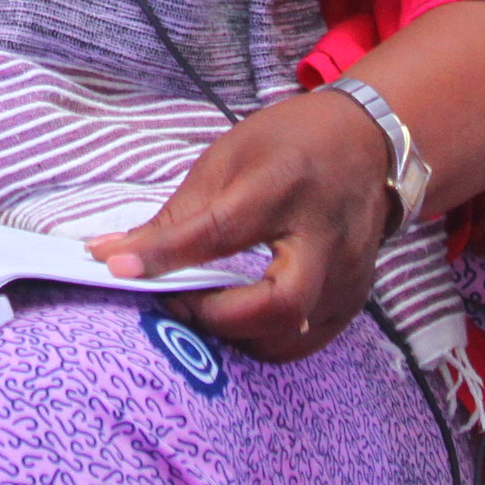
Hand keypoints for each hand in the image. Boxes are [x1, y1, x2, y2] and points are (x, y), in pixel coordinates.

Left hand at [85, 88, 392, 364]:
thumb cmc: (289, 143)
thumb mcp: (227, 156)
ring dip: (234, 335)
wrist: (367, 143)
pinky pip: (302, 342)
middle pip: (276, 304)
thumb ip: (180, 213)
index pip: (219, 231)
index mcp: (283, 185)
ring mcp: (346, 274)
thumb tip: (117, 254)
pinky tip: (235, 320)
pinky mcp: (353, 299)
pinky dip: (261, 340)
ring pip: (288, 334)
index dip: (164, 255)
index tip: (117, 267)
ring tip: (199, 310)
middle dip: (214, 316)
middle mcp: (324, 236)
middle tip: (173, 301)